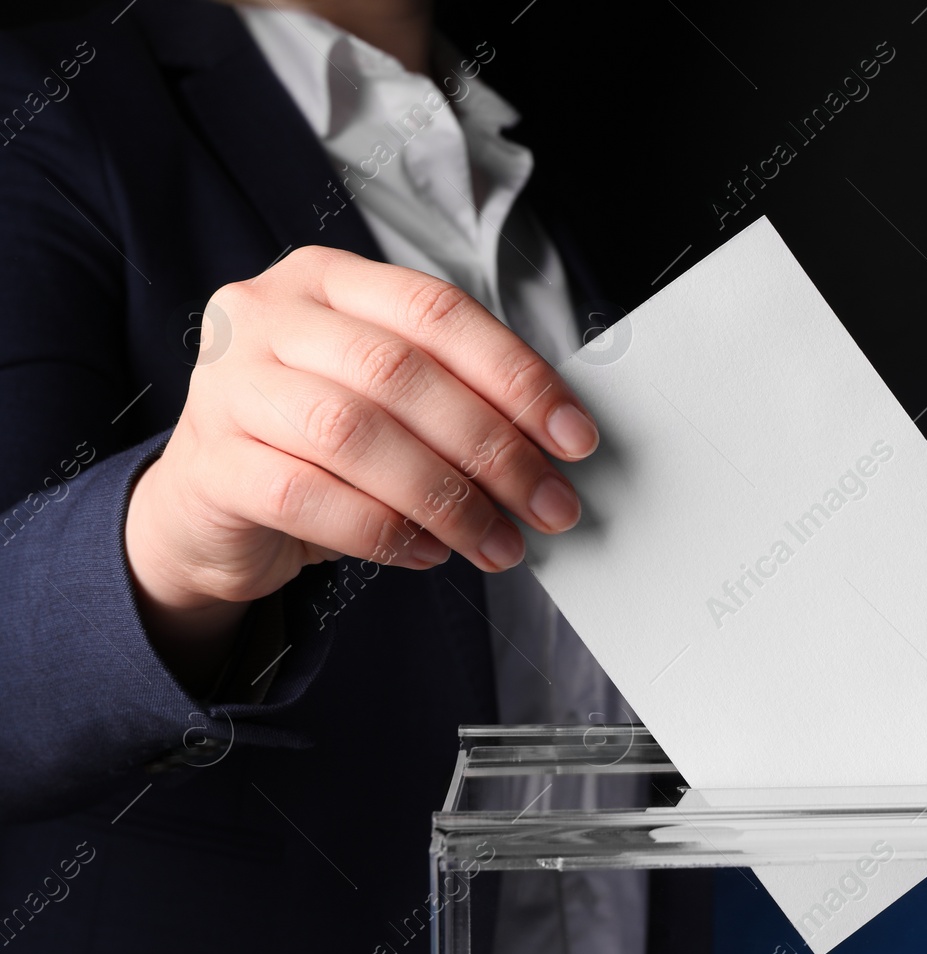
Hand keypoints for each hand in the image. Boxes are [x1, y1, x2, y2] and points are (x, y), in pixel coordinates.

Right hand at [125, 247, 596, 684]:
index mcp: (325, 280)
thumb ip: (453, 394)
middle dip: (492, 448)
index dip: (516, 376)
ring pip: (354, 434)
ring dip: (446, 498)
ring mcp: (227, 387)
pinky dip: (383, 532)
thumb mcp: (384, 397)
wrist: (207, 507)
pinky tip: (429, 553)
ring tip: (497, 541)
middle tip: (548, 505)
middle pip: (400, 374)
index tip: (574, 436)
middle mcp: (267, 316)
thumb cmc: (313, 443)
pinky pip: (308, 497)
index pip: (437, 312)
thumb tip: (554, 443)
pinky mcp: (210, 465)